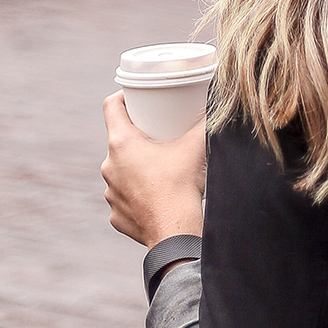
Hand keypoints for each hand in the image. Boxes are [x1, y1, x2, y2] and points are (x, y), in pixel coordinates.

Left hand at [101, 93, 206, 247]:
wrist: (176, 231)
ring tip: (159, 166)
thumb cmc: (182, 184)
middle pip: (118, 140)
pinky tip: (154, 194)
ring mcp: (111, 193)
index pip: (111, 106)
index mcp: (122, 143)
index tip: (137, 96)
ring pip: (121, 170)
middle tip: (159, 132)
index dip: (123, 96)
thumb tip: (218, 102)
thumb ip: (206, 119)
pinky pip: (125, 197)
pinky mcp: (116, 215)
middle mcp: (109, 166)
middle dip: (137, 134)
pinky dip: (137, 193)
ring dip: (136, 166)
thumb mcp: (197, 143)